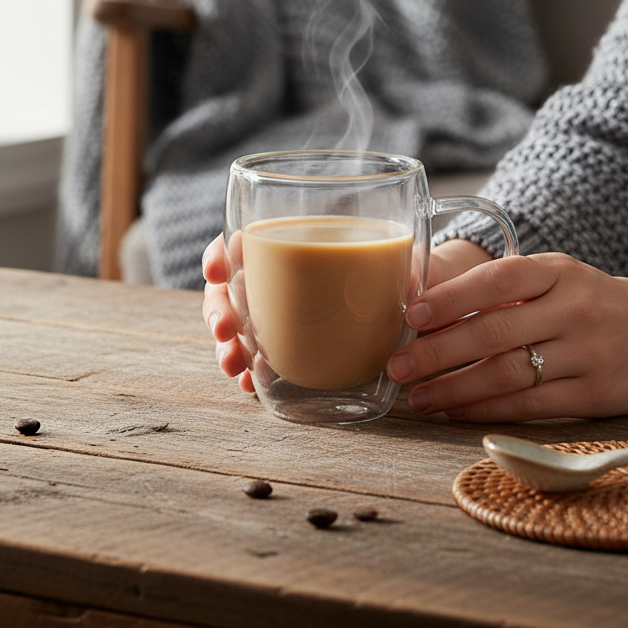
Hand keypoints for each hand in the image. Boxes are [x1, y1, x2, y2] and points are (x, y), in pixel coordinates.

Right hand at [201, 234, 492, 393]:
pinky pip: (252, 358)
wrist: (401, 305)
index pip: (241, 243)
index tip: (218, 269)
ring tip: (233, 365)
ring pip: (234, 326)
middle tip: (225, 329)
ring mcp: (271, 315)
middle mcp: (272, 278)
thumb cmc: (389, 271)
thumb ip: (396, 266)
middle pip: (227, 288)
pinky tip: (248, 384)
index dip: (220, 253)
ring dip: (226, 346)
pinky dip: (247, 372)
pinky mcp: (280, 347)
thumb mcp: (393, 261)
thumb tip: (410, 281)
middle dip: (218, 309)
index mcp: (289, 246)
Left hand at [387, 253, 627, 420]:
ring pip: (508, 373)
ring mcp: (588, 353)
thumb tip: (427, 306)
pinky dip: (488, 410)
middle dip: (437, 352)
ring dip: (455, 390)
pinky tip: (457, 412)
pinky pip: (532, 405)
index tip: (411, 316)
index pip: (496, 280)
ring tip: (418, 398)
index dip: (450, 298)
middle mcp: (574, 309)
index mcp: (558, 272)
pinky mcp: (598, 395)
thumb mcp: (559, 279)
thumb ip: (505, 290)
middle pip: (494, 332)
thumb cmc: (597, 303)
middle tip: (397, 367)